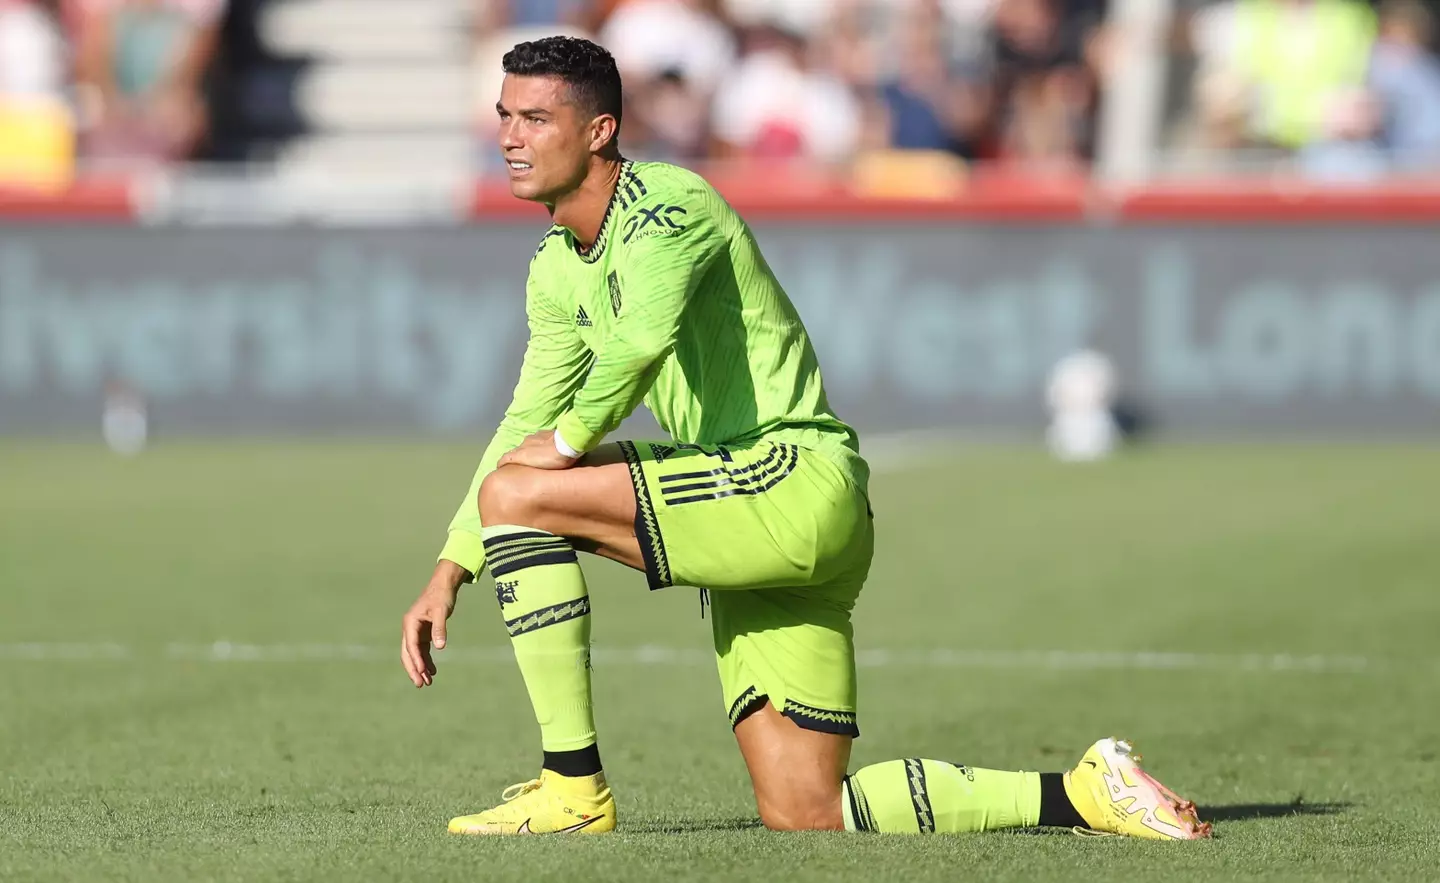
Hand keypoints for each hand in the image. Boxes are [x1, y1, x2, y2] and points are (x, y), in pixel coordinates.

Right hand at [401, 561, 466, 687]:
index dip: (416, 660)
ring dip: (421, 668)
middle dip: (413, 669)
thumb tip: (439, 647)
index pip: (411, 645)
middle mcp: (410, 628)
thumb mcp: (442, 611)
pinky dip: (427, 661)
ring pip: (415, 654)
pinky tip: (432, 671)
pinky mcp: (423, 633)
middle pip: (408, 653)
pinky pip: (423, 650)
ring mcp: (416, 631)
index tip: (422, 672)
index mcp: (410, 622)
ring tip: (428, 683)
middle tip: (420, 685)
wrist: (443, 585)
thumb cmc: (441, 596)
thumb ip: (440, 628)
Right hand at [497, 430, 578, 470]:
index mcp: (519, 453)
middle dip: (517, 457)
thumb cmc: (553, 460)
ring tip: (535, 457)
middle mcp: (524, 443)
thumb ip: (526, 468)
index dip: (502, 464)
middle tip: (522, 465)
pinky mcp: (545, 432)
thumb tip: (517, 471)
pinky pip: (538, 439)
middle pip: (517, 451)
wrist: (568, 443)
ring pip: (527, 444)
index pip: (505, 458)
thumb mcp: (537, 470)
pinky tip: (546, 448)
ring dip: (529, 450)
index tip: (502, 469)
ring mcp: (535, 436)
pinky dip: (539, 444)